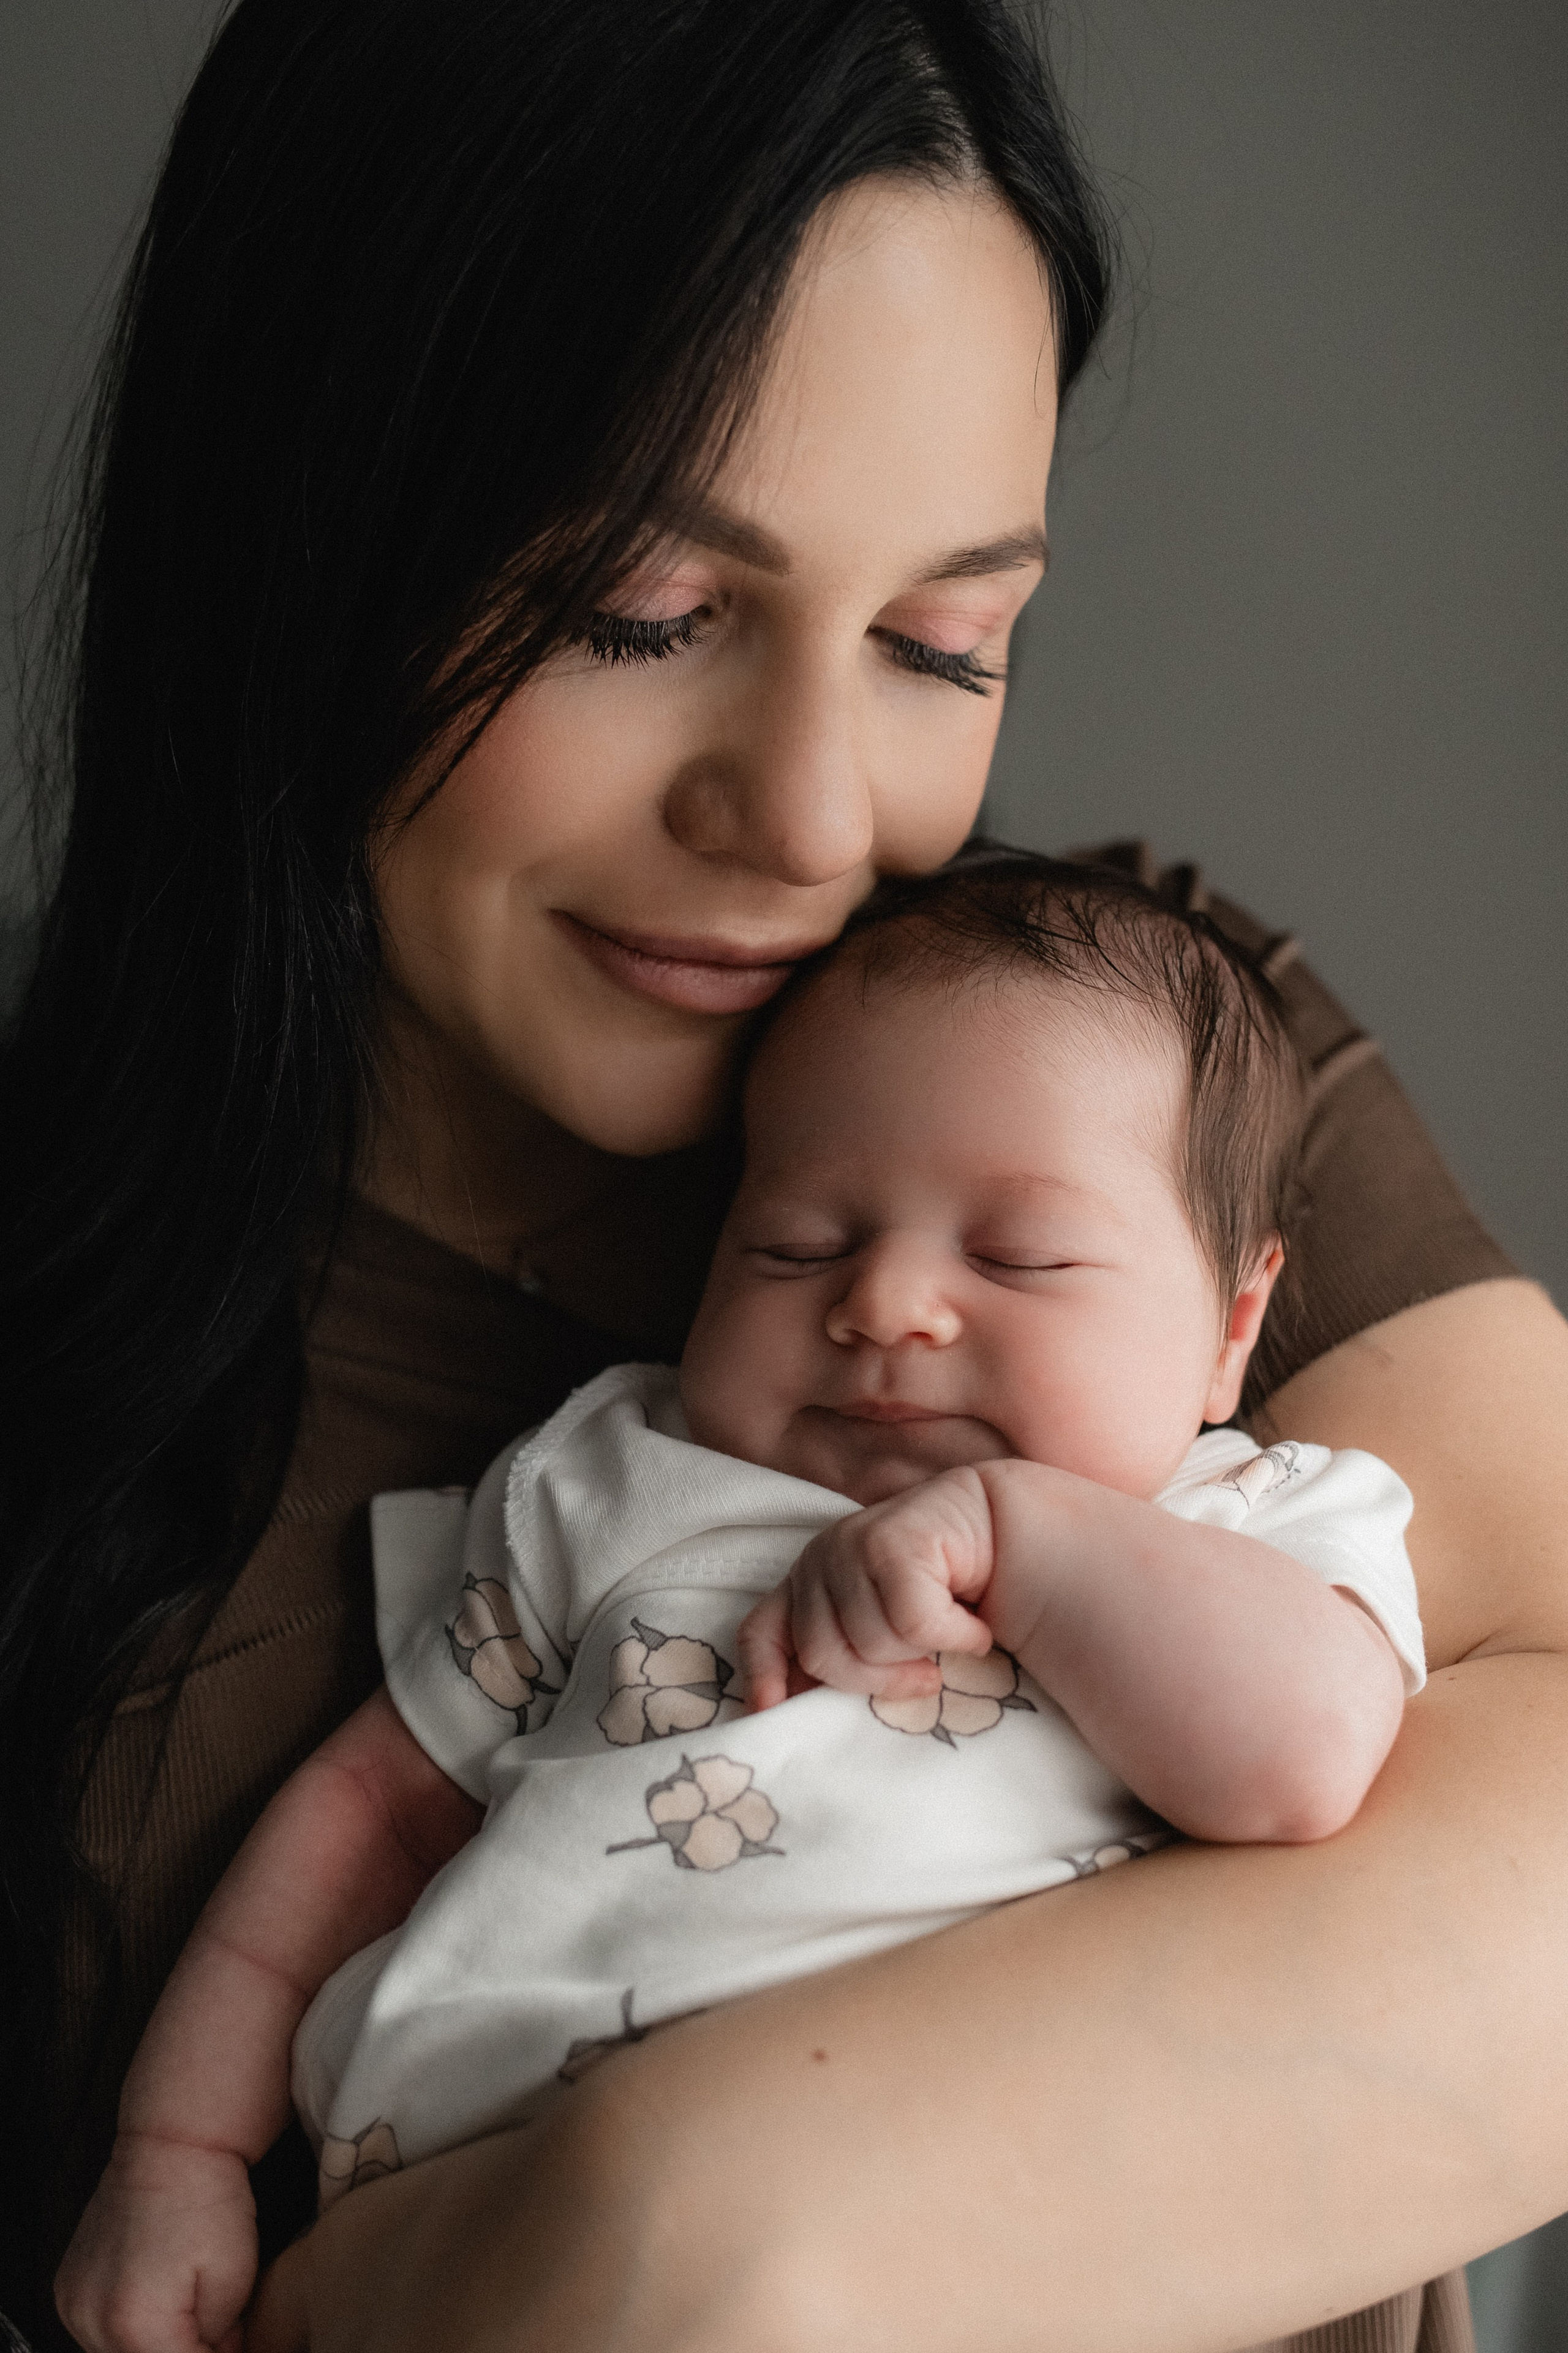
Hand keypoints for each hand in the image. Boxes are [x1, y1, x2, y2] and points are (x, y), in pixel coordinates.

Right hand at [55, 2132, 257, 2352]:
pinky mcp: (68, 2290)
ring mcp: (73, 2305)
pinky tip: (156, 2304)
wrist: (172, 2143)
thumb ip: (219, 2340)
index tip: (231, 2343)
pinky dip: (128, 2332)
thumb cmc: (209, 2199)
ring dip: (153, 2346)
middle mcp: (93, 2321)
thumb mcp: (236, 2280)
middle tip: (215, 2332)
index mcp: (137, 2324)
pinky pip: (98, 2334)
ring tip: (188, 2313)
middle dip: (182, 2351)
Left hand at [737, 1465, 996, 1710]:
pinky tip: (974, 1627)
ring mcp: (850, 1545)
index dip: (762, 1677)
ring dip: (924, 1653)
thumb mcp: (882, 1632)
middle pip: (822, 1654)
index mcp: (806, 1585)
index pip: (760, 1633)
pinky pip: (916, 1624)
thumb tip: (805, 1710)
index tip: (769, 1714)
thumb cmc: (942, 1595)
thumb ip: (848, 1658)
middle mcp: (819, 1560)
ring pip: (872, 1642)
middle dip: (878, 1679)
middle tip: (924, 1673)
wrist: (1000, 1528)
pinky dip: (957, 1637)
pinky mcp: (891, 1540)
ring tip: (949, 1632)